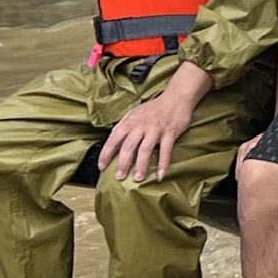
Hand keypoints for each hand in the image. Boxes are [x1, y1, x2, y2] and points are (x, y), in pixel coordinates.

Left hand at [100, 65, 208, 183]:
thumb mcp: (135, 113)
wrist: (176, 98)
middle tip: (119, 177)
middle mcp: (141, 126)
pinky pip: (166, 150)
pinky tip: (160, 176)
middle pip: (129, 146)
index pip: (115, 138)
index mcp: (131, 121)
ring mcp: (156, 130)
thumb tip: (112, 138)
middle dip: (123, 162)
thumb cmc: (153, 108)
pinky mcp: (170, 133)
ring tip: (138, 179)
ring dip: (141, 165)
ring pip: (145, 149)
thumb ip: (124, 125)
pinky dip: (163, 164)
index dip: (107, 152)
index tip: (101, 166)